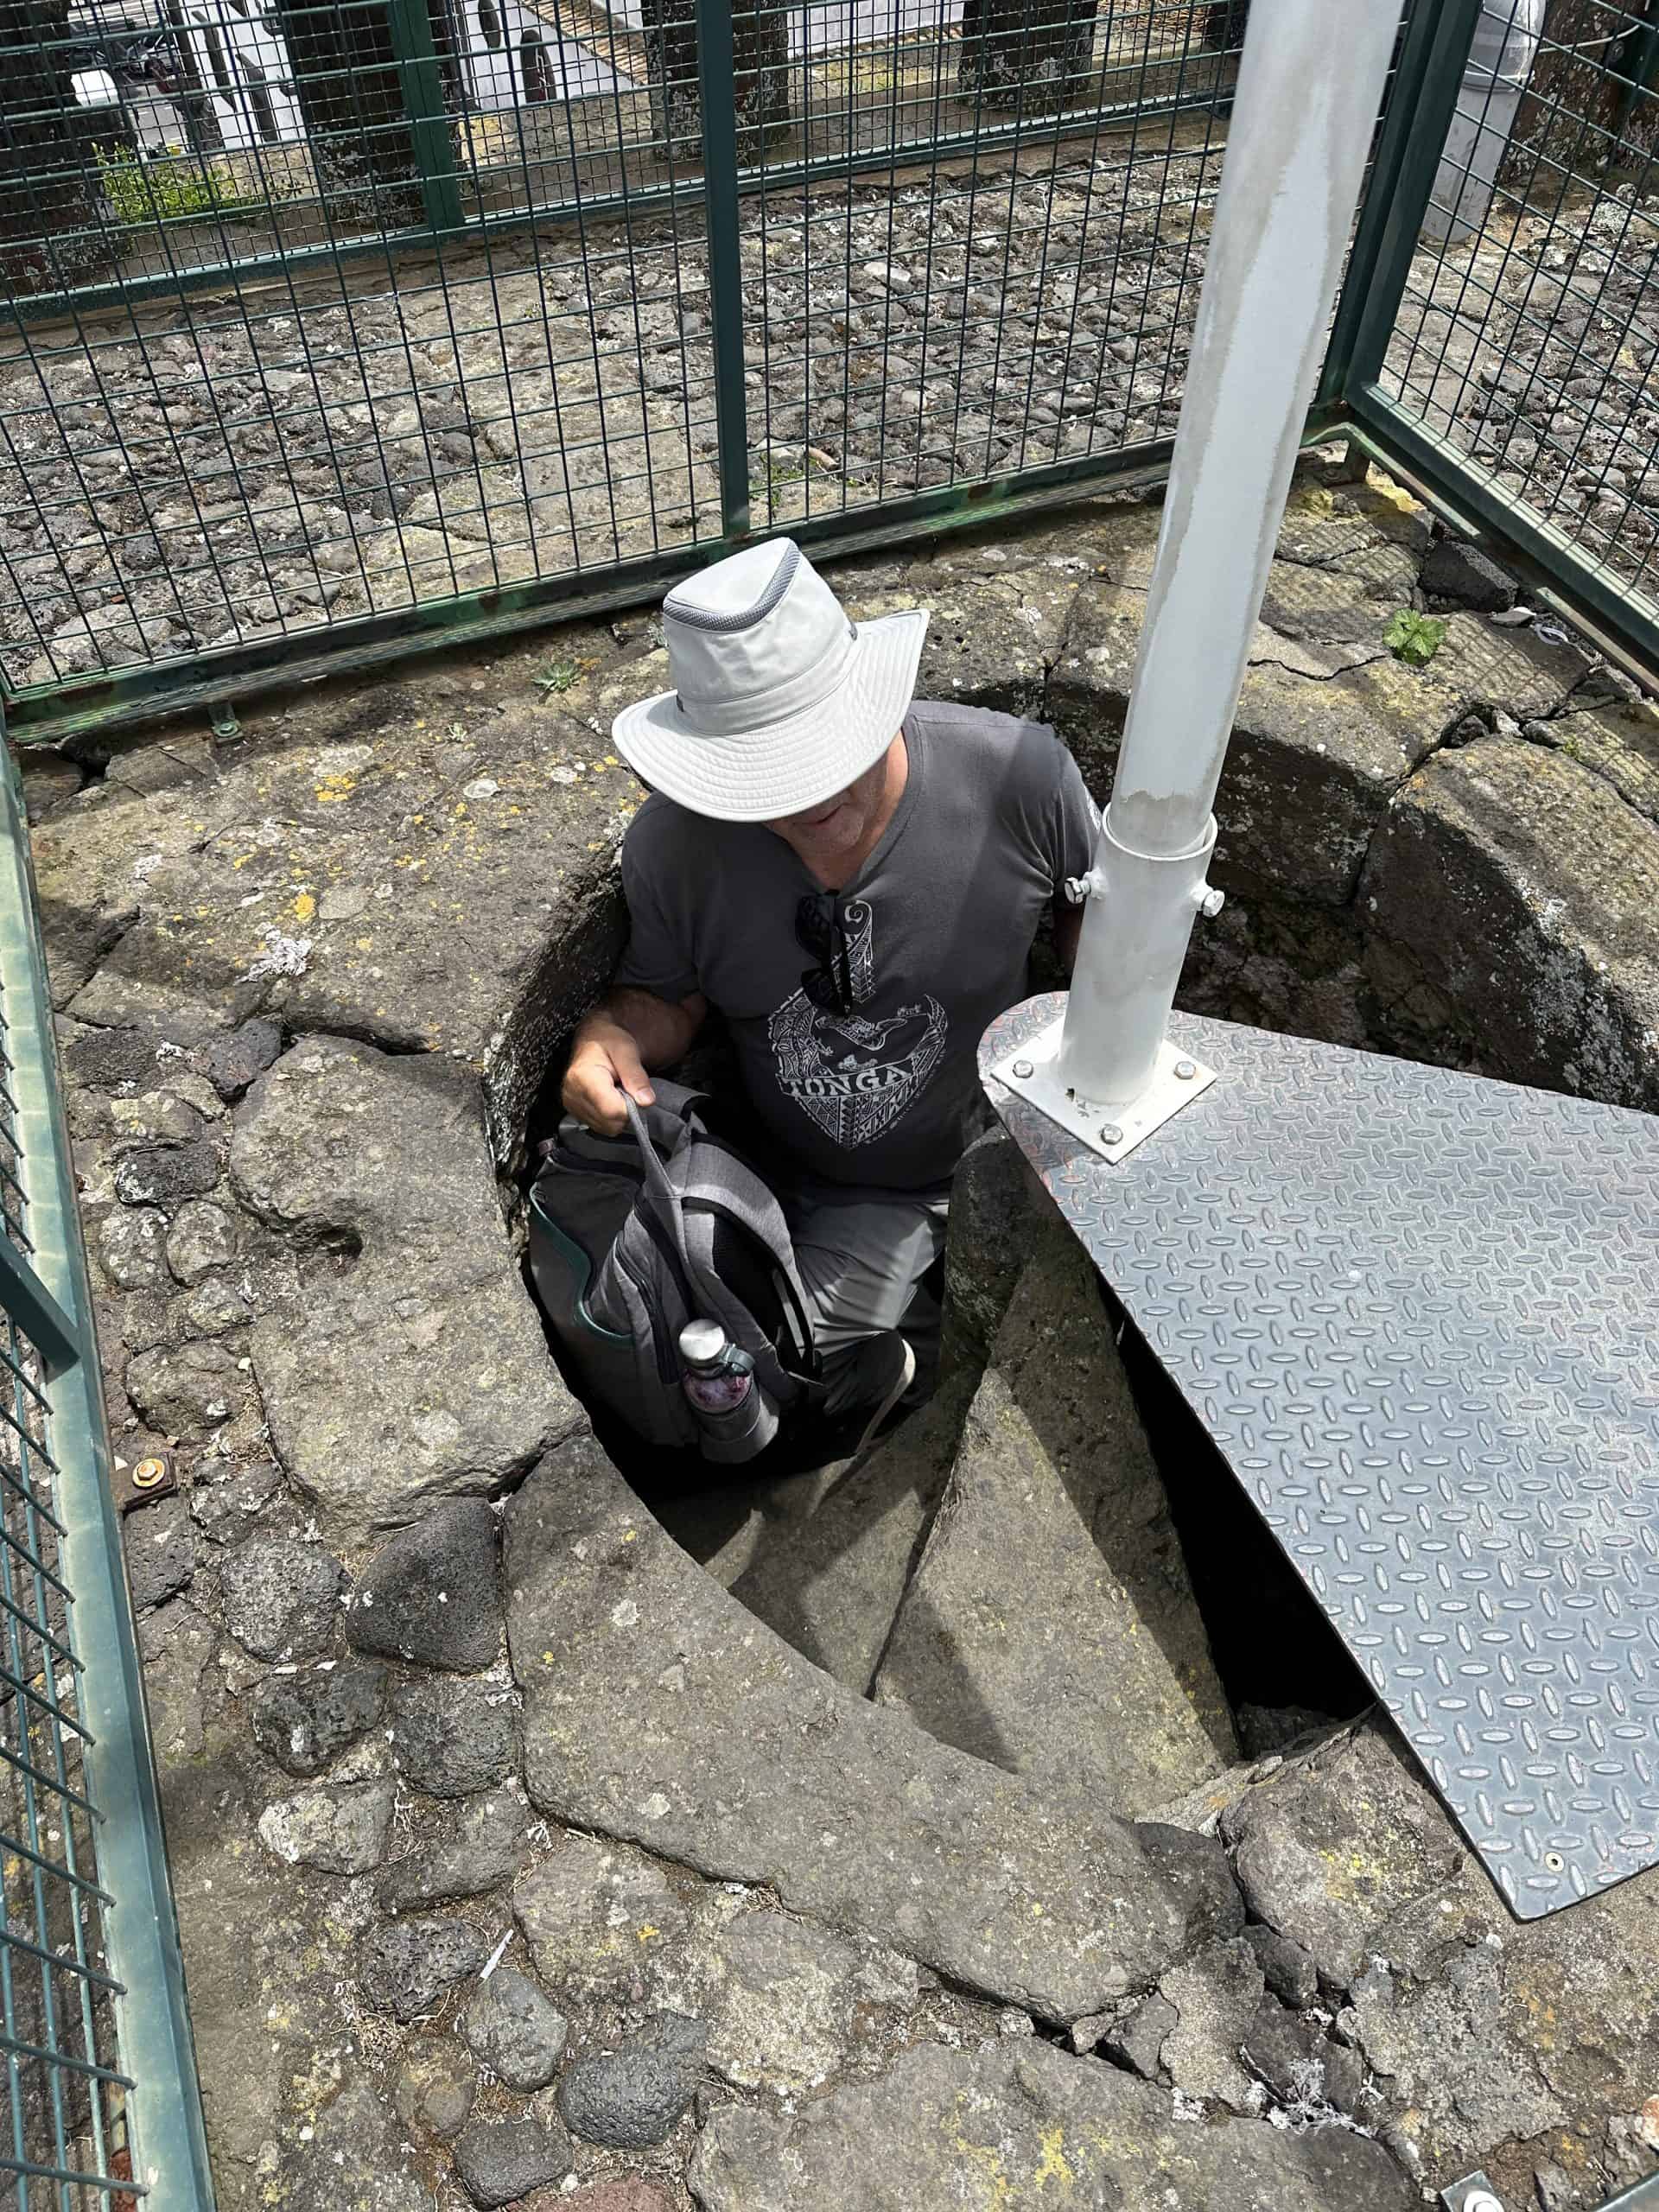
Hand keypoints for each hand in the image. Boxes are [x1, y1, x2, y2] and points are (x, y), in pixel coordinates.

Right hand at [561, 1018, 655, 1135]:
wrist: (591, 1038)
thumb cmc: (608, 1040)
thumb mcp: (627, 1051)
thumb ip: (636, 1076)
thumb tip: (646, 1101)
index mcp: (583, 1078)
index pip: (612, 1110)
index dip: (631, 1107)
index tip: (636, 1092)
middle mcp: (572, 1094)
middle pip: (610, 1123)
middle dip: (626, 1111)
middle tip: (627, 1089)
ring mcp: (571, 1104)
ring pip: (606, 1128)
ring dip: (618, 1114)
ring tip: (618, 1091)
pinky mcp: (574, 1111)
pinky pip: (600, 1125)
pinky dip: (610, 1116)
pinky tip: (610, 1098)